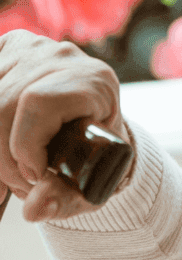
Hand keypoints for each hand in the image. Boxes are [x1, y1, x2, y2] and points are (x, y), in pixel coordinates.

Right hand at [0, 29, 124, 221]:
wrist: (90, 125)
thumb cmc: (93, 154)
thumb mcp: (89, 179)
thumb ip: (63, 198)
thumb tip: (34, 210)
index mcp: (94, 80)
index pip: (39, 102)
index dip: (25, 143)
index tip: (34, 175)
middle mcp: (62, 56)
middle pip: (3, 105)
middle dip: (2, 158)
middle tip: (15, 184)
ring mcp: (32, 49)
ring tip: (8, 171)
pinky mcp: (7, 48)